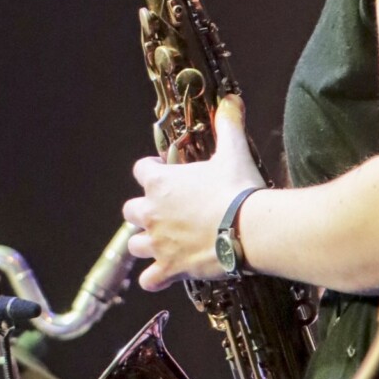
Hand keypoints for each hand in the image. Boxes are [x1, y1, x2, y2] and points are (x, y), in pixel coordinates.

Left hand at [123, 96, 263, 290]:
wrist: (248, 229)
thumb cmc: (236, 190)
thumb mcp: (232, 152)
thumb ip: (228, 125)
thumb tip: (231, 99)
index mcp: (161, 182)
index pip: (141, 170)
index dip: (151, 170)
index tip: (162, 171)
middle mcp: (151, 212)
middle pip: (131, 210)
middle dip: (143, 210)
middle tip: (163, 210)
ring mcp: (158, 243)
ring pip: (135, 245)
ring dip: (145, 243)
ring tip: (161, 242)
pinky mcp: (170, 268)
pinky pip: (150, 279)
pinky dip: (155, 278)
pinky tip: (163, 275)